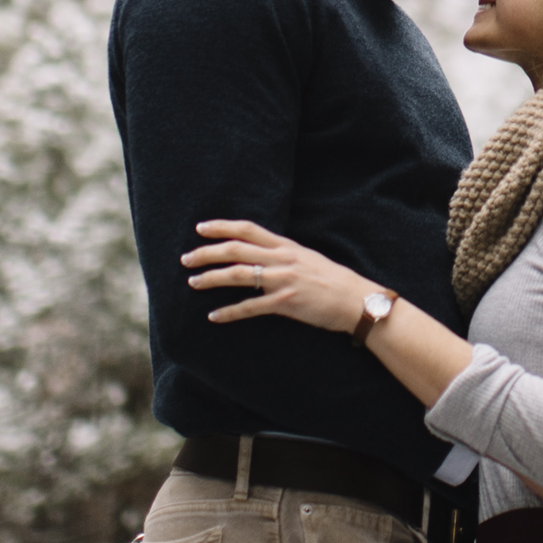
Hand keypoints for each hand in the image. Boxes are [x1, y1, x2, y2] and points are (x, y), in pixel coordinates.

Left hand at [183, 220, 377, 333]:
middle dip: (207, 252)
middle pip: (236, 249)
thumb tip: (259, 255)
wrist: (355, 300)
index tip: (201, 228)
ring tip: (193, 282)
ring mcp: (283, 280)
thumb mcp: (307, 258)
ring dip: (212, 278)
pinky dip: (229, 312)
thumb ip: (282, 255)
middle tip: (186, 259)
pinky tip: (214, 316)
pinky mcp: (285, 303)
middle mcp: (282, 259)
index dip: (222, 226)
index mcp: (286, 246)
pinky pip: (250, 307)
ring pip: (238, 274)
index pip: (248, 229)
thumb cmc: (332, 280)